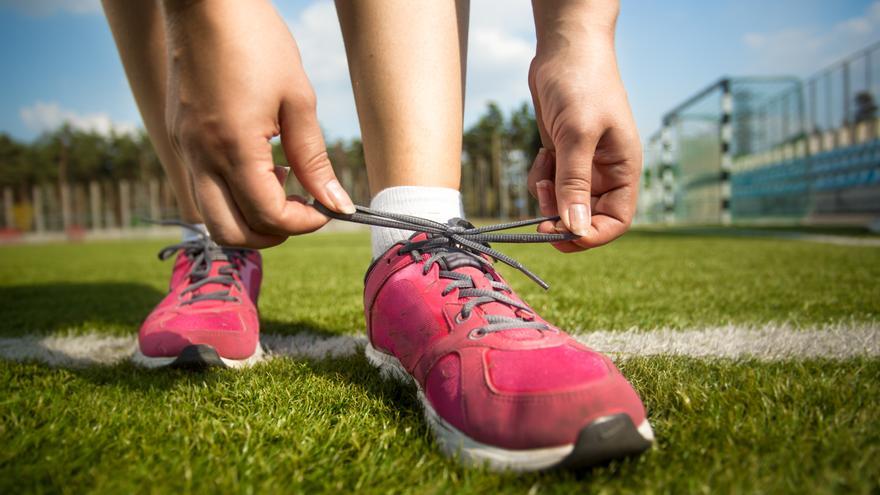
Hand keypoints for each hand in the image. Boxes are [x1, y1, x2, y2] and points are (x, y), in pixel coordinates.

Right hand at [163, 0, 353, 247]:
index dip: (304, 222)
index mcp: (233, 148)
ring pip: (211, 217)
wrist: (204, 2)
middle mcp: (200, 157)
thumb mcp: (297, 99)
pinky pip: (202, 189)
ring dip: (249, 218)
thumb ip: (314, 160)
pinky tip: (258, 165)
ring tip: (280, 183)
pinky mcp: (178, 140)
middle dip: (272, 235)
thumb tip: (335, 203)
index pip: (268, 216)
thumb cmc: (256, 41)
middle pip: (231, 234)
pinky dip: (232, 196)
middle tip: (302, 210)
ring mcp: (184, 150)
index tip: (326, 208)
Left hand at [526, 24, 641, 251]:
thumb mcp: (578, 134)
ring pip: (563, 202)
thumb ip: (574, 182)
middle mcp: (606, 172)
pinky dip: (540, 178)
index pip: (616, 221)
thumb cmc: (581, 84)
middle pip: (585, 216)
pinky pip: (549, 184)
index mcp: (623, 169)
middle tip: (540, 209)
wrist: (564, 49)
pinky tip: (541, 155)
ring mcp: (582, 164)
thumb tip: (575, 227)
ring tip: (543, 166)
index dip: (591, 235)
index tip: (560, 234)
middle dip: (562, 216)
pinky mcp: (562, 155)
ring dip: (548, 195)